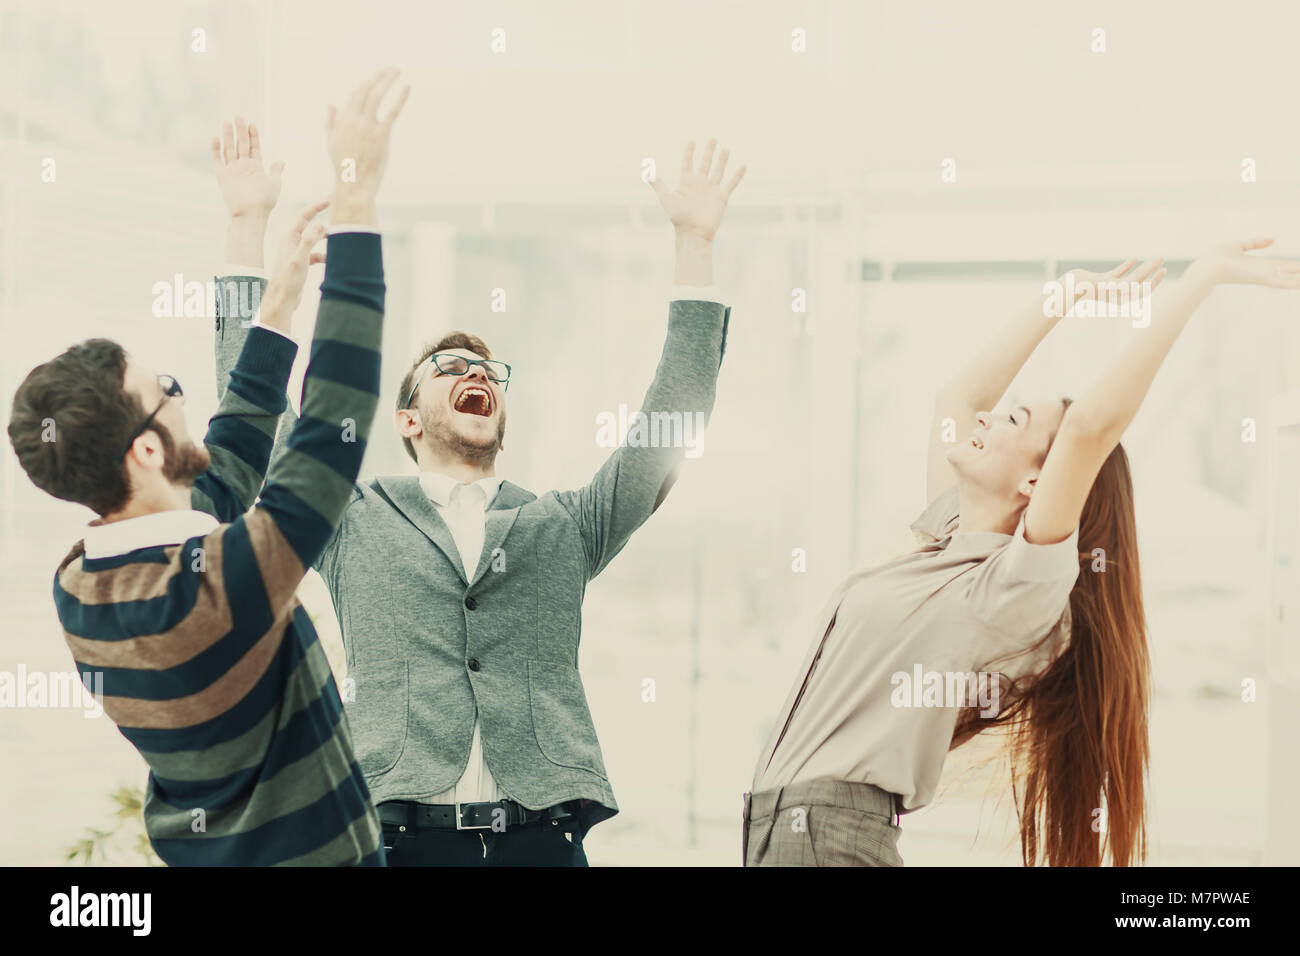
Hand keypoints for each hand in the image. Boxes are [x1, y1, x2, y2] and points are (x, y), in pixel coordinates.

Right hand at [212, 117, 283, 218]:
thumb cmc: (265, 201)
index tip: (253, 123)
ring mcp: (232, 171)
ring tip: (227, 122)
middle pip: (241, 145)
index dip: (253, 136)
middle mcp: (243, 167)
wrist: (251, 213)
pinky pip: (217, 160)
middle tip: (239, 116)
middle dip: (240, 131)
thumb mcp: (274, 183)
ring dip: (228, 136)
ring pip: (229, 149)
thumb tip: (281, 161)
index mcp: (256, 168)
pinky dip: (215, 149)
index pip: (254, 147)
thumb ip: (275, 171)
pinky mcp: (222, 176)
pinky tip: (215, 138)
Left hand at [260, 200, 329, 330]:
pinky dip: (324, 255)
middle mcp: (291, 242)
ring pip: (314, 240)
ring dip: (325, 239)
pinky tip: (332, 260)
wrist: (282, 299)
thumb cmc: (288, 280)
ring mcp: (296, 252)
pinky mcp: (300, 263)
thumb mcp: (300, 259)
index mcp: (289, 237)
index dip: (317, 206)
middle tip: (338, 214)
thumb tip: (321, 224)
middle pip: (310, 225)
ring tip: (339, 238)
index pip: (304, 216)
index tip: (330, 200)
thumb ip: (309, 241)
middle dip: (323, 219)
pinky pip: (315, 254)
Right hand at [326, 67, 409, 220]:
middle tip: (391, 68)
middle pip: (366, 89)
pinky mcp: (381, 135)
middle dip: (379, 76)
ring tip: (397, 70)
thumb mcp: (331, 142)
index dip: (367, 84)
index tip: (377, 79)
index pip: (356, 94)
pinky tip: (407, 88)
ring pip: (377, 95)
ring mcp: (367, 126)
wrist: (353, 183)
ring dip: (387, 80)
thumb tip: (331, 105)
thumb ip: (331, 122)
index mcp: (343, 119)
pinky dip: (400, 99)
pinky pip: (392, 112)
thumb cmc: (343, 165)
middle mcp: (354, 119)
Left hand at [649, 138, 745, 244]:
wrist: (693, 232)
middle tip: (713, 138)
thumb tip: (646, 172)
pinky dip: (737, 176)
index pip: (688, 163)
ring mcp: (711, 190)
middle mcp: (699, 184)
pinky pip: (731, 183)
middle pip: (705, 163)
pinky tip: (743, 167)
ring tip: (725, 149)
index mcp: (687, 182)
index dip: (689, 152)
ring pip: (718, 170)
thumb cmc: (678, 217)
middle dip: (708, 151)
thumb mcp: (666, 198)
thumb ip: (658, 184)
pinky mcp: (722, 197)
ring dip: (722, 160)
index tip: (691, 141)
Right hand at [1048, 256, 1166, 318]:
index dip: (1154, 279)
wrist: (1069, 288)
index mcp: (1122, 297)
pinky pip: (1119, 273)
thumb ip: (1128, 285)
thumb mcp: (1111, 286)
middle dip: (1152, 270)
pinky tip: (1135, 258)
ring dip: (1143, 267)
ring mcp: (1111, 287)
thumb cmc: (1089, 289)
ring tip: (1154, 259)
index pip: (1143, 288)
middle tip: (1162, 259)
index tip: (1163, 268)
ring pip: (1132, 277)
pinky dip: (1128, 266)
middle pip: (1140, 282)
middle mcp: (1118, 294)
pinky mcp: (1103, 281)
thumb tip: (1142, 285)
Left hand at [1196, 239, 1299, 287]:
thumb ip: (1256, 243)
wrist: (1205, 267)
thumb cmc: (1216, 257)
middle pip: (1293, 272)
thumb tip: (1273, 240)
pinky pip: (1281, 281)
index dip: (1299, 267)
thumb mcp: (1239, 245)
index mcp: (1262, 266)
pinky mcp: (1259, 278)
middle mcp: (1266, 272)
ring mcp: (1264, 276)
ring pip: (1291, 278)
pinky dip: (1293, 282)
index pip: (1287, 266)